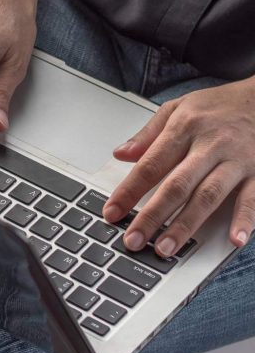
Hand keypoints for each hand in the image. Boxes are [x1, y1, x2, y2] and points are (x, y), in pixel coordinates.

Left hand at [105, 79, 254, 255]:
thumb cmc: (218, 105)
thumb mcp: (177, 108)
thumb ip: (148, 134)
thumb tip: (121, 154)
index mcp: (184, 129)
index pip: (150, 165)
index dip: (128, 191)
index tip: (112, 212)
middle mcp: (209, 146)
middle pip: (176, 185)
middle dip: (152, 216)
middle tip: (134, 240)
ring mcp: (236, 161)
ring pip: (208, 196)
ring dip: (186, 225)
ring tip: (167, 248)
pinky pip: (251, 198)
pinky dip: (244, 220)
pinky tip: (234, 239)